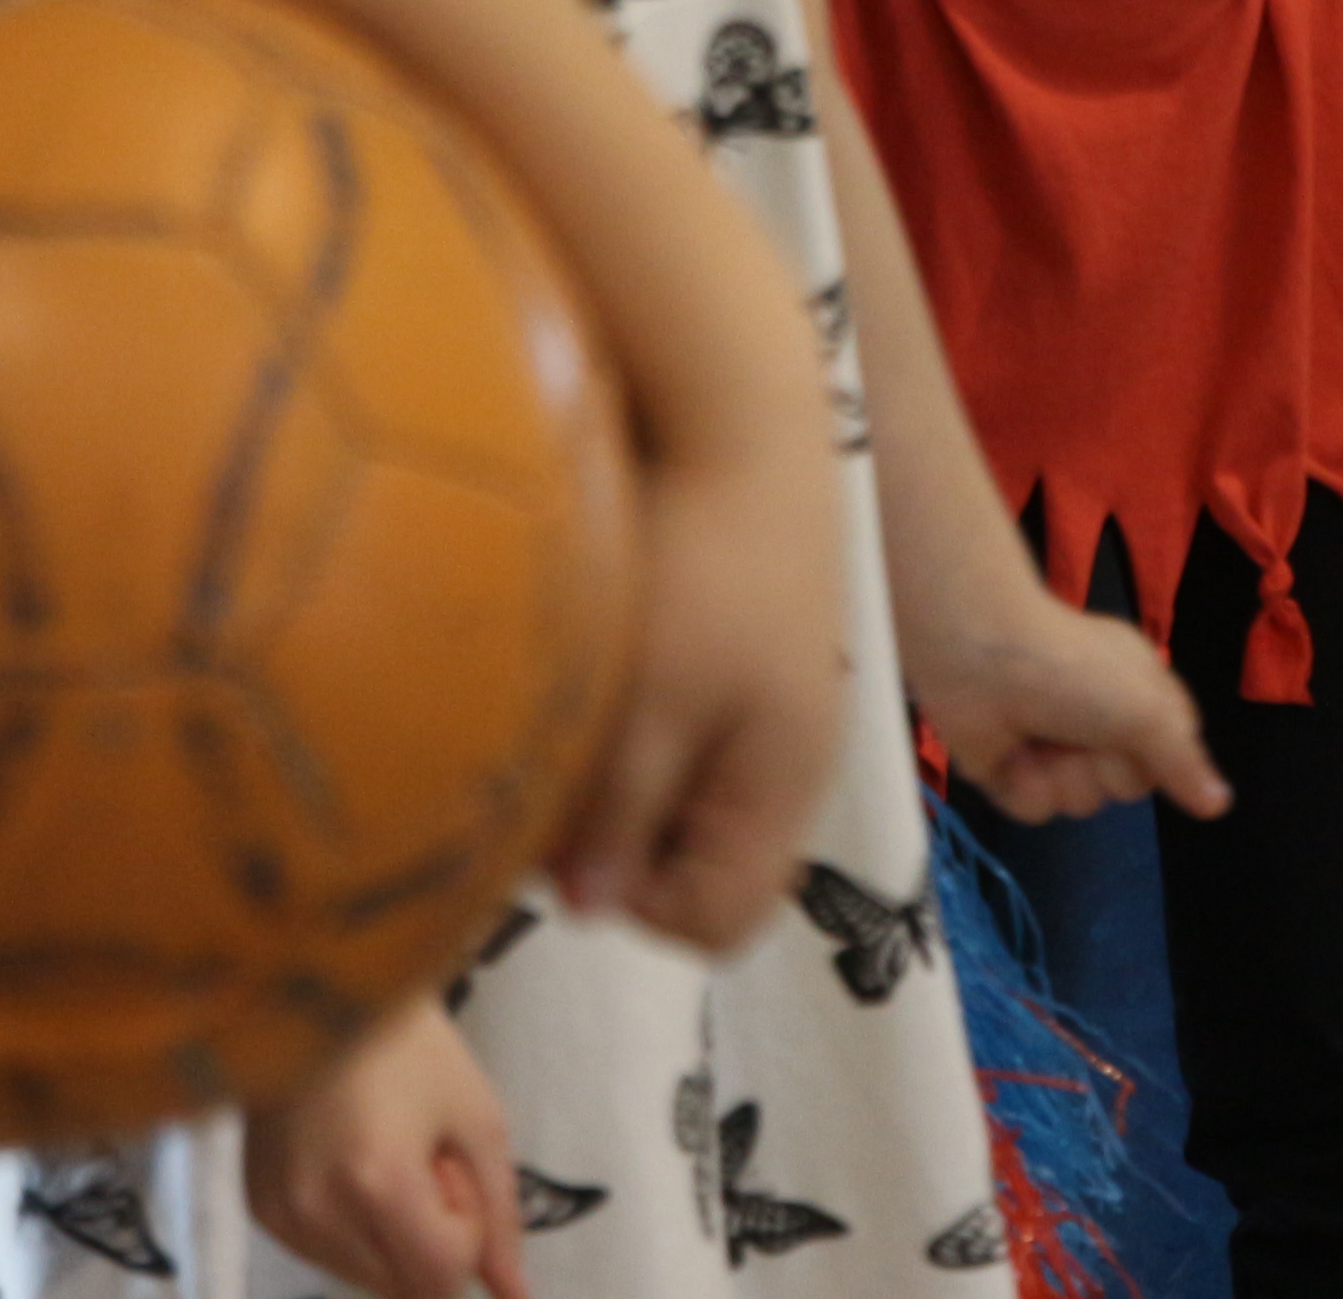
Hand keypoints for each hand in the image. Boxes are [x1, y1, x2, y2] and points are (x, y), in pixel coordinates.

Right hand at [251, 996, 532, 1298]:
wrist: (321, 992)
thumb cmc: (409, 1043)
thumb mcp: (477, 1119)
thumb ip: (500, 1214)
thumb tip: (515, 1293)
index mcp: (379, 1185)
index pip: (441, 1278)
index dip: (465, 1232)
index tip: (452, 1165)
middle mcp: (319, 1213)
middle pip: (401, 1288)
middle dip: (431, 1239)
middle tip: (423, 1156)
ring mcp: (281, 1215)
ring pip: (364, 1277)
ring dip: (393, 1238)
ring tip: (385, 1152)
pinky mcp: (259, 1209)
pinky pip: (325, 1254)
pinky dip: (353, 1228)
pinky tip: (352, 1161)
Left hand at [547, 438, 841, 954]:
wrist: (744, 420)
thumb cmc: (703, 561)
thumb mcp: (650, 700)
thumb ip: (620, 814)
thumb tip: (588, 911)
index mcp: (777, 787)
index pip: (716, 923)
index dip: (637, 904)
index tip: (579, 835)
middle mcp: (785, 762)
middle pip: (696, 867)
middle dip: (617, 844)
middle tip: (557, 780)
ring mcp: (767, 709)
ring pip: (679, 801)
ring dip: (619, 786)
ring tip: (576, 722)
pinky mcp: (743, 660)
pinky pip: (682, 741)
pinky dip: (635, 734)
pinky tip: (606, 677)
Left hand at [906, 579, 1232, 826]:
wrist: (981, 658)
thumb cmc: (1074, 672)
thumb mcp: (1146, 710)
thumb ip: (1183, 762)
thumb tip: (1220, 805)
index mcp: (1138, 693)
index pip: (1173, 750)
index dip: (1163, 755)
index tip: (1144, 735)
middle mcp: (1100, 722)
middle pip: (1128, 785)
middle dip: (1107, 768)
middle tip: (1086, 733)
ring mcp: (1054, 748)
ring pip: (1081, 801)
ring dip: (1062, 776)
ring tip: (1041, 740)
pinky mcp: (1011, 771)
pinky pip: (1036, 809)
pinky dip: (1025, 786)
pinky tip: (1013, 754)